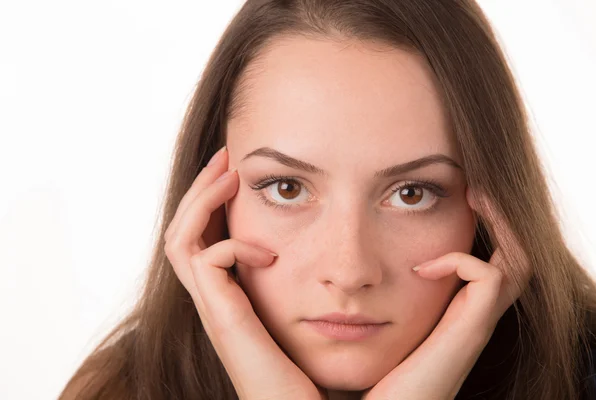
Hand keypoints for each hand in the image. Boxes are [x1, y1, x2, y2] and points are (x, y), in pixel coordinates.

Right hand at [164, 147, 326, 399]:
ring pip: (180, 241)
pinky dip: (230, 245)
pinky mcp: (223, 321)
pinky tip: (269, 251)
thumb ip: (314, 285)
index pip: (203, 240)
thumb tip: (336, 255)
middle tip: (225, 159)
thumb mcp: (312, 315)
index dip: (212, 204)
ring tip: (229, 174)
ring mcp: (215, 312)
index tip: (237, 172)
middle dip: (199, 191)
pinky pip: (204, 263)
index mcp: (232, 298)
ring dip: (200, 201)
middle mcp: (216, 302)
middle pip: (182, 233)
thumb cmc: (319, 376)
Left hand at [361, 186, 532, 399]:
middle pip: (513, 259)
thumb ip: (364, 301)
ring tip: (473, 194)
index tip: (457, 198)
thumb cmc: (371, 378)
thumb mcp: (371, 325)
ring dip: (501, 225)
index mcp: (452, 315)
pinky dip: (463, 260)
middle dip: (501, 221)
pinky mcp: (468, 332)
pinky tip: (424, 265)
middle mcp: (469, 318)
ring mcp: (472, 325)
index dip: (481, 233)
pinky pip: (489, 280)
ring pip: (516, 263)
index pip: (485, 266)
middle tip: (474, 189)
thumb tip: (334, 271)